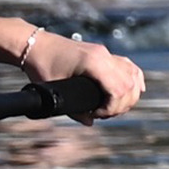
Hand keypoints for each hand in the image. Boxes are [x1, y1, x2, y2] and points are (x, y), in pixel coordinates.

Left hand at [22, 33, 144, 124]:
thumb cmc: (40, 65)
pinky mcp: (103, 54)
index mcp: (93, 62)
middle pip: (129, 85)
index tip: (98, 115)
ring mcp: (105, 53)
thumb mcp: (53, 90)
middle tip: (104, 114)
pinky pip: (127, 66)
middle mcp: (103, 55)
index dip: (113, 108)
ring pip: (132, 75)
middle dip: (122, 105)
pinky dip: (134, 79)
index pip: (119, 89)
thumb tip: (90, 122)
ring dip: (129, 94)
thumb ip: (73, 109)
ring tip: (114, 107)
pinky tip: (135, 90)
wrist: (33, 45)